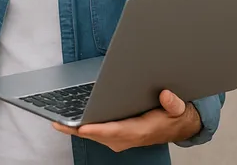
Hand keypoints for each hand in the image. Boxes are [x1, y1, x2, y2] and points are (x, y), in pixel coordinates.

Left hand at [53, 90, 201, 152]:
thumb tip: (166, 96)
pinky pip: (97, 134)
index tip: (83, 128)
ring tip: (58, 121)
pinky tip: (70, 123)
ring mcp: (120, 139)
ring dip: (77, 130)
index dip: (98, 130)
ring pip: (95, 136)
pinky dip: (83, 129)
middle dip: (78, 129)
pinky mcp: (116, 137)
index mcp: (140, 130)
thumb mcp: (178, 109)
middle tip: (58, 122)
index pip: (116, 131)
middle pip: (98, 135)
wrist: (177, 127)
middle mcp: (127, 138)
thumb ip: (173, 103)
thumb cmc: (173, 117)